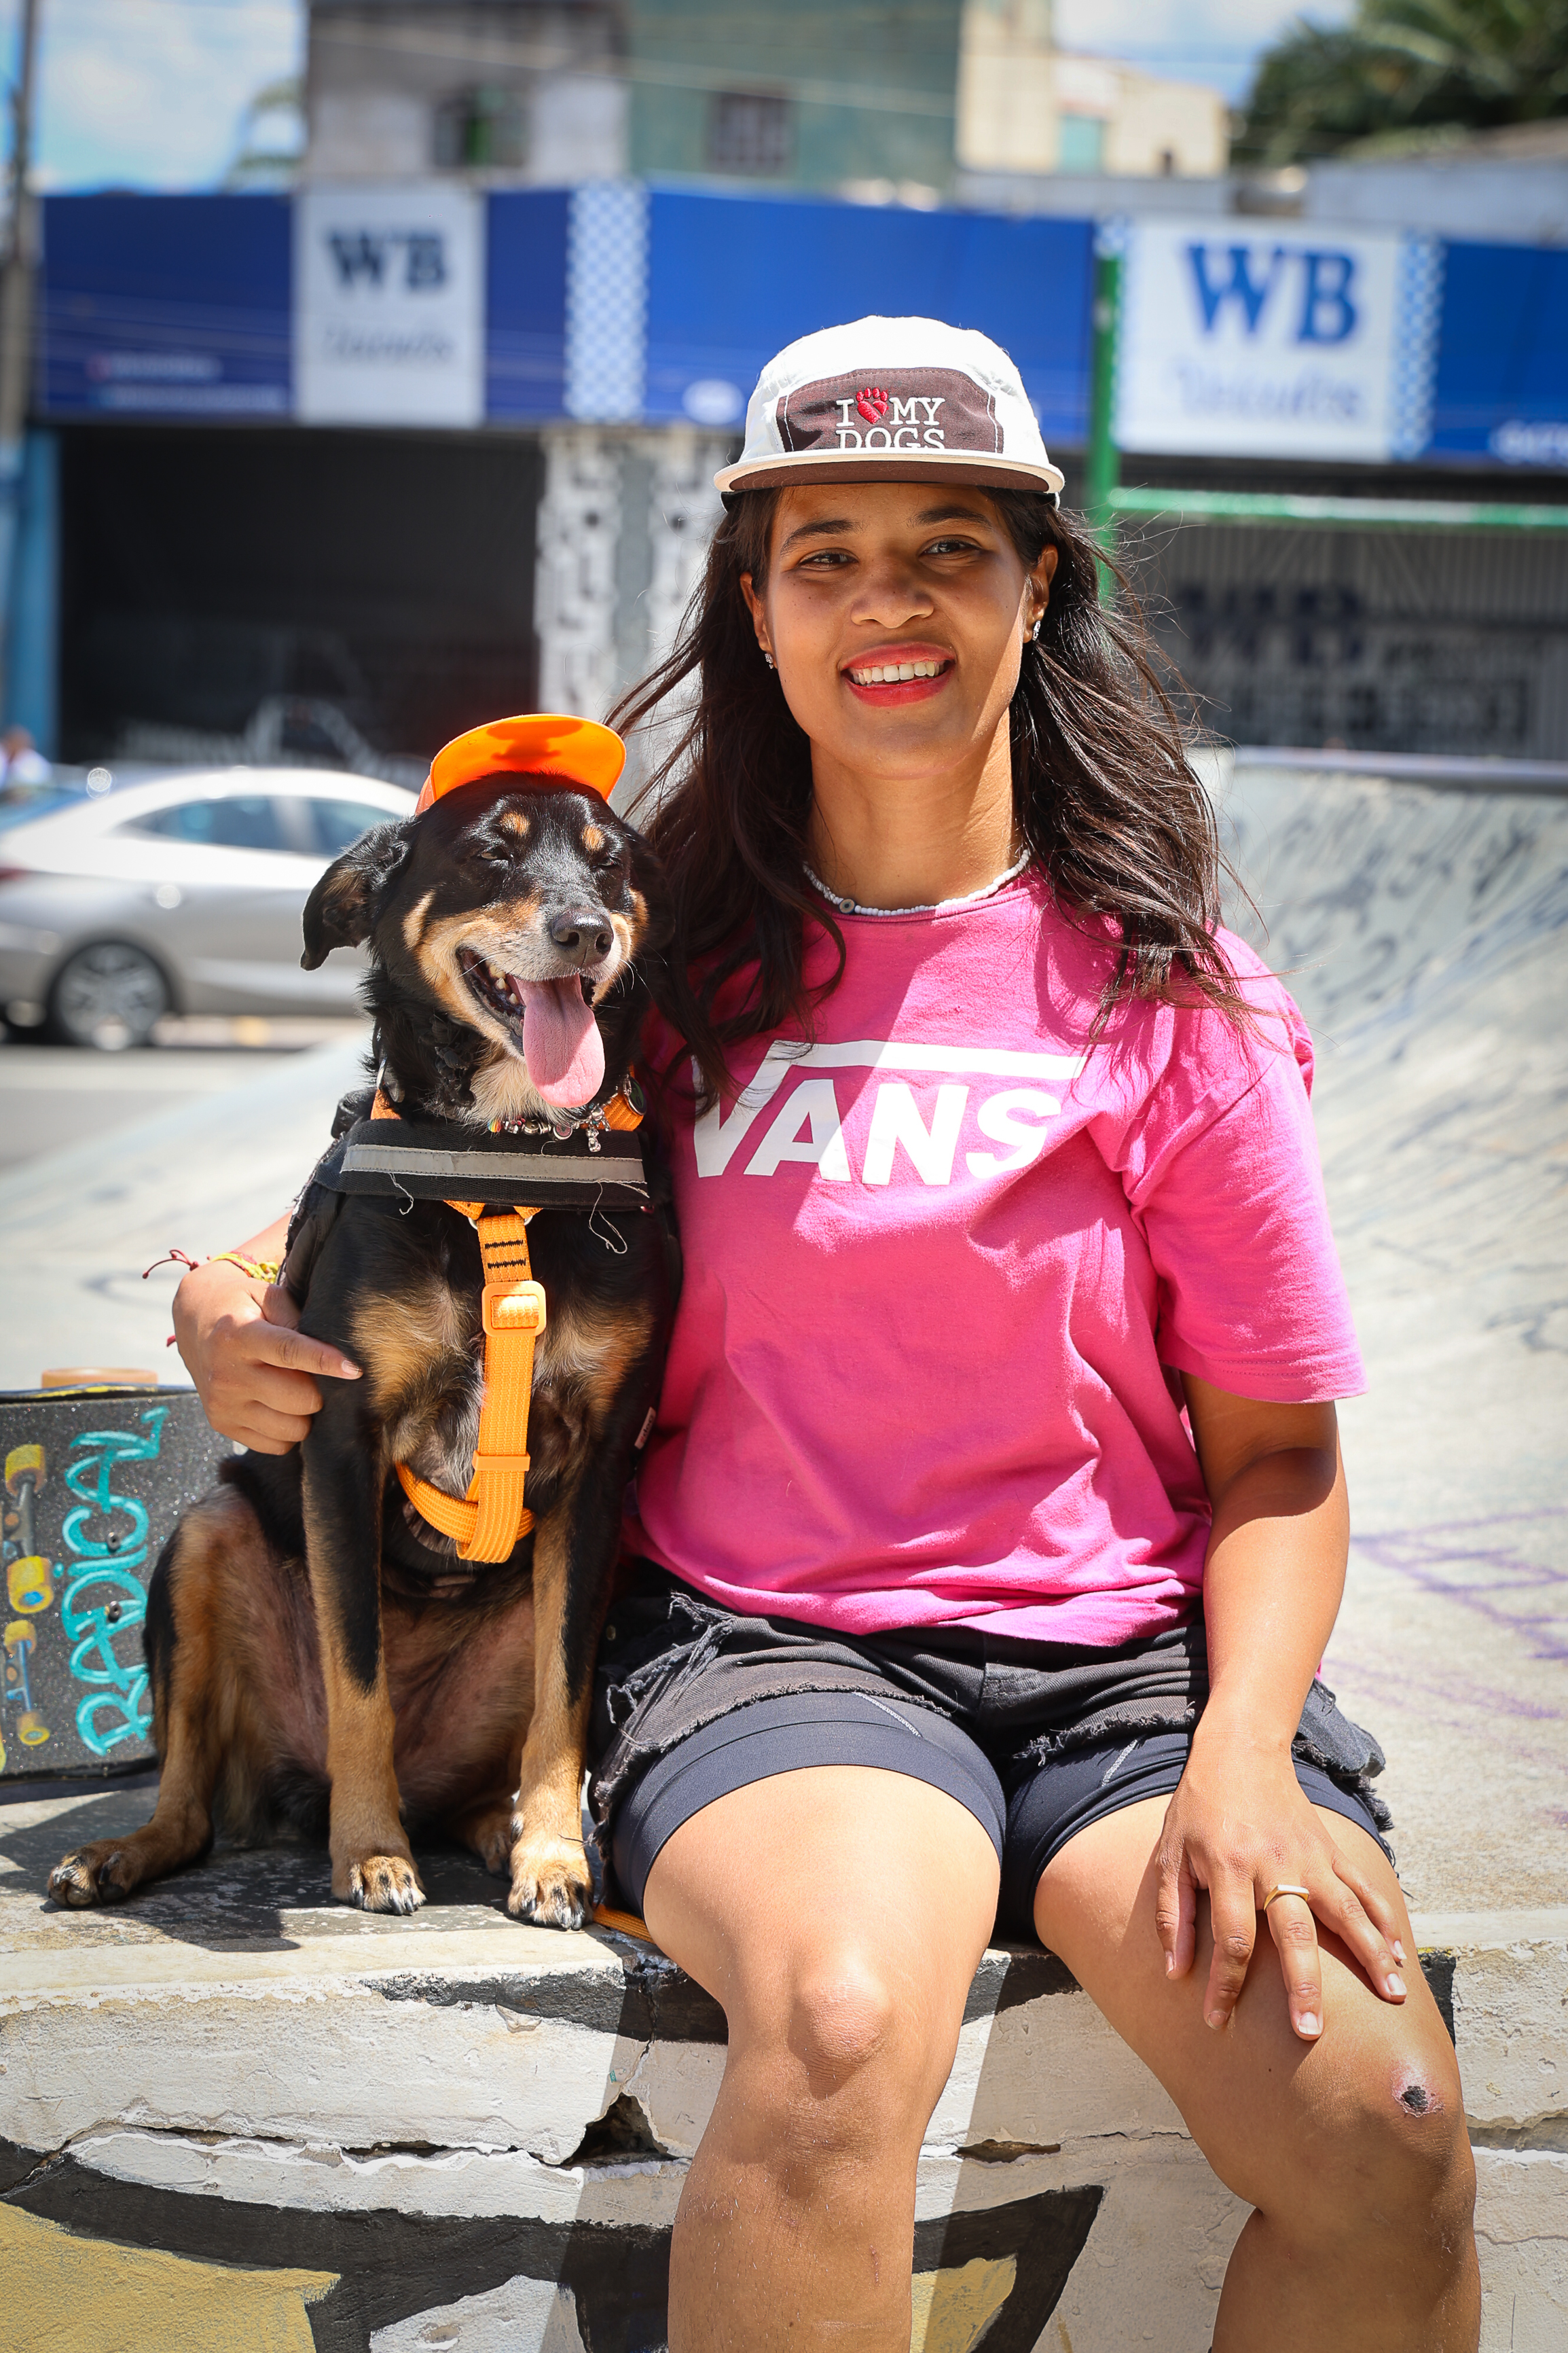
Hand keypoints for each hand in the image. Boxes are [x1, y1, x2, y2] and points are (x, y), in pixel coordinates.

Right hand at [172, 1259, 358, 1452]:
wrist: (195, 1321)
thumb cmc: (242, 1306)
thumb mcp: (268, 1296)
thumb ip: (298, 1319)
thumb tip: (332, 1353)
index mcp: (238, 1336)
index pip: (289, 1352)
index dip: (325, 1362)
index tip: (354, 1370)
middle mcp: (227, 1375)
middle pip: (299, 1399)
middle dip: (318, 1388)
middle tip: (312, 1374)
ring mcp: (222, 1405)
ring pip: (292, 1429)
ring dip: (304, 1412)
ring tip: (295, 1388)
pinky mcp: (222, 1425)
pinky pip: (276, 1445)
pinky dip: (287, 1429)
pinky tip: (279, 1404)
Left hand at [1155, 1727, 1407, 2042]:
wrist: (1240, 1751)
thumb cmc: (1199, 1808)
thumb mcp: (1170, 1854)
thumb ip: (1172, 1914)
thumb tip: (1175, 1973)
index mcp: (1228, 1866)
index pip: (1230, 1937)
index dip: (1223, 1984)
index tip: (1216, 2022)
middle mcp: (1273, 1864)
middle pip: (1294, 1932)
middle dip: (1303, 1985)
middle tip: (1310, 2032)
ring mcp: (1309, 1856)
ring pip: (1346, 1911)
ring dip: (1369, 1955)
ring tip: (1391, 1997)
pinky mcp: (1330, 1850)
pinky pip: (1362, 1888)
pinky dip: (1383, 1920)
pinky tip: (1399, 1954)